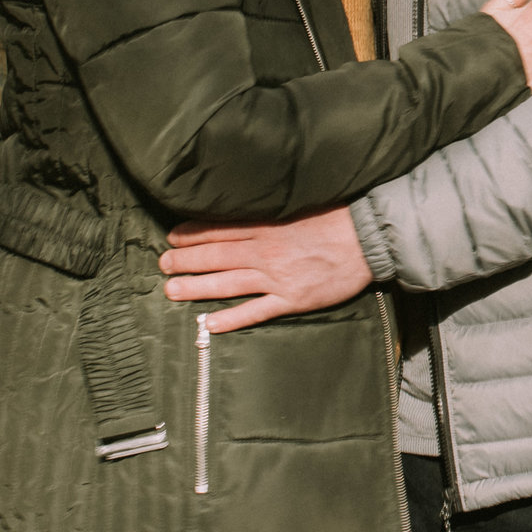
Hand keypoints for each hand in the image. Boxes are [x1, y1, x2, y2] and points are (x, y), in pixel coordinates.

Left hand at [159, 207, 368, 332]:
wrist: (369, 239)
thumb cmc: (337, 218)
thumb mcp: (299, 206)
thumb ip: (270, 212)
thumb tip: (242, 210)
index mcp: (268, 226)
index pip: (220, 230)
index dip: (192, 235)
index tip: (172, 237)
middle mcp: (266, 252)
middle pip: (217, 257)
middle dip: (185, 261)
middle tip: (162, 265)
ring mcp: (278, 278)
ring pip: (228, 284)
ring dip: (197, 288)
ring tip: (171, 291)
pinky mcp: (292, 300)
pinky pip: (255, 311)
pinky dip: (231, 319)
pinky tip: (209, 324)